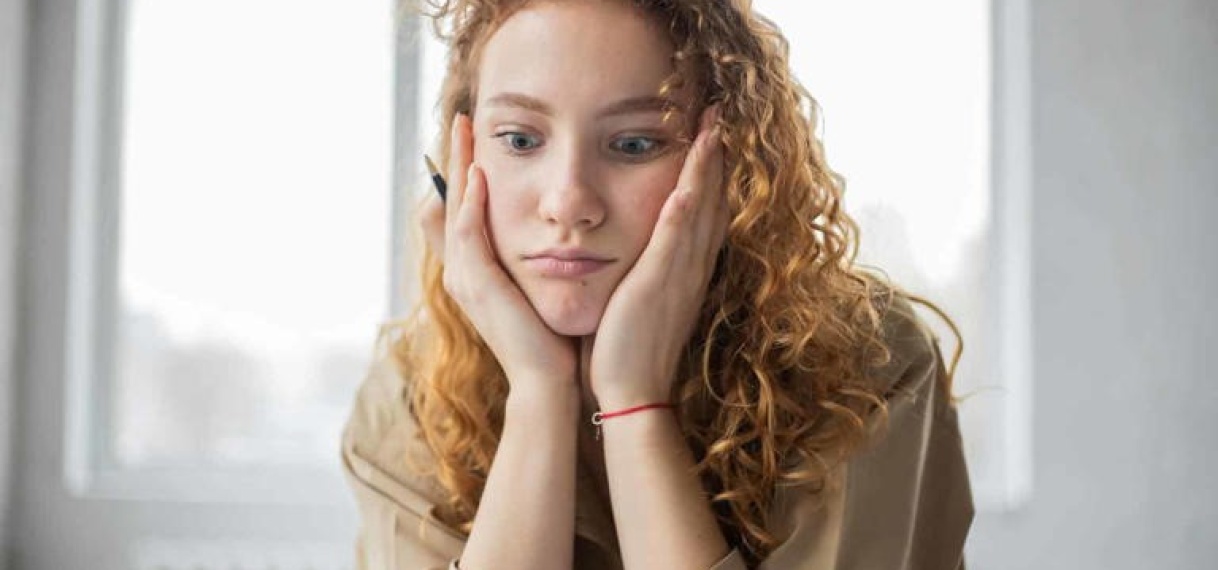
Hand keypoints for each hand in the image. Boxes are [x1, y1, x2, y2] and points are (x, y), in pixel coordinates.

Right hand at [421, 115, 577, 393]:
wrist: (548, 383)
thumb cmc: (550, 340)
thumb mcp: (538, 290)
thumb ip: (534, 261)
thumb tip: (553, 236)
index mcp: (474, 271)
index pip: (462, 209)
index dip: (463, 172)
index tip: (476, 137)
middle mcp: (461, 271)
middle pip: (450, 201)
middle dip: (455, 158)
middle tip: (461, 118)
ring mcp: (464, 278)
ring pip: (454, 209)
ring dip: (458, 168)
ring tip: (464, 131)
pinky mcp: (477, 286)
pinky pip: (468, 234)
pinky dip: (471, 203)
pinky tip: (478, 175)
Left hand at [587, 105, 728, 409]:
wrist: (631, 394)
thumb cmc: (626, 352)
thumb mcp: (639, 302)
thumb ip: (641, 272)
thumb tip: (630, 251)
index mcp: (684, 272)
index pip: (703, 213)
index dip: (709, 174)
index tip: (710, 138)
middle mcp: (690, 269)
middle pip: (711, 203)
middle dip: (715, 158)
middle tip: (719, 116)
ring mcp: (677, 276)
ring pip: (699, 212)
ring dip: (706, 169)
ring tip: (711, 127)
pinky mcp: (657, 287)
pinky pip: (674, 242)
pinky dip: (683, 211)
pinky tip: (687, 183)